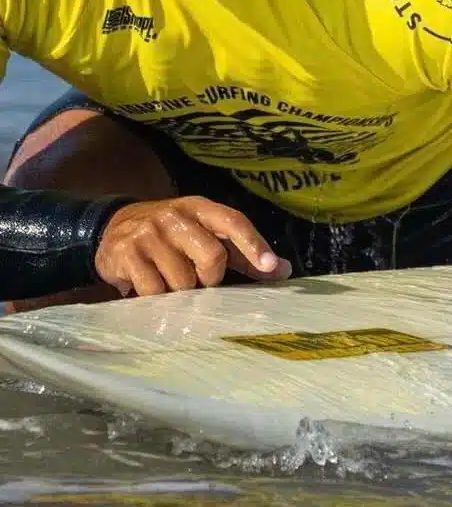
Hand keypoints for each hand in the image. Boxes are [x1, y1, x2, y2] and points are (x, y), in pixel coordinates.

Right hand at [95, 196, 291, 296]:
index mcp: (201, 208)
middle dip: (212, 277)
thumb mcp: (206, 234)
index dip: (254, 244)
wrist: (114, 226)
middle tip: (201, 280)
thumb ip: (243, 254)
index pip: (234, 222)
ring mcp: (149, 234)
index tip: (271, 267)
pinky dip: (157, 297)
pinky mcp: (125, 254)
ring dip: (182, 291)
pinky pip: (152, 290)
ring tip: (172, 282)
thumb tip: (283, 270)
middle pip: (212, 255)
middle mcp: (175, 216)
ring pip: (182, 280)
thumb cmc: (174, 235)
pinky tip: (150, 287)